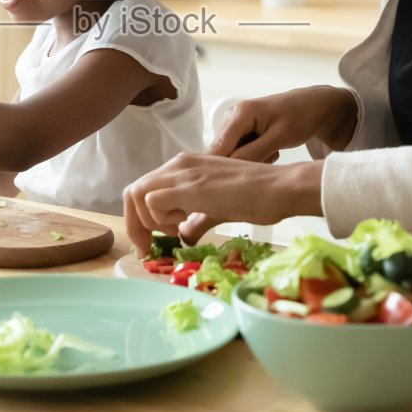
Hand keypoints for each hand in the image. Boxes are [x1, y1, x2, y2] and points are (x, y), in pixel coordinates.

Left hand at [122, 154, 323, 256]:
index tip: (151, 242)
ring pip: (136, 195)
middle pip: (131, 193)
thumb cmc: (257, 197)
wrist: (280, 188)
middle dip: (135, 225)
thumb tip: (184, 237)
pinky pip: (152, 202)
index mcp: (183, 166)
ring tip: (178, 231)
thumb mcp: (217, 208)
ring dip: (149, 222)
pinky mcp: (189, 187)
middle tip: (148, 248)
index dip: (140, 219)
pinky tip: (185, 225)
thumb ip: (196, 219)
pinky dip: (160, 221)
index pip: (143, 189)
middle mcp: (178, 164)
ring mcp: (182, 173)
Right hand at [203, 85, 357, 162]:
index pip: (218, 148)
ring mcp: (234, 124)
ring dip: (250, 161)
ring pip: (231, 156)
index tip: (225, 189)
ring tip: (273, 151)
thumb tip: (229, 170)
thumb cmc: (301, 117)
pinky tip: (270, 150)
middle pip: (221, 154)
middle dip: (241, 165)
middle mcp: (231, 117)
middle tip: (269, 158)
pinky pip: (239, 153)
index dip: (217, 171)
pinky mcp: (239, 132)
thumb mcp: (280, 137)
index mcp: (240, 114)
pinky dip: (253, 157)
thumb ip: (253, 153)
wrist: (313, 106)